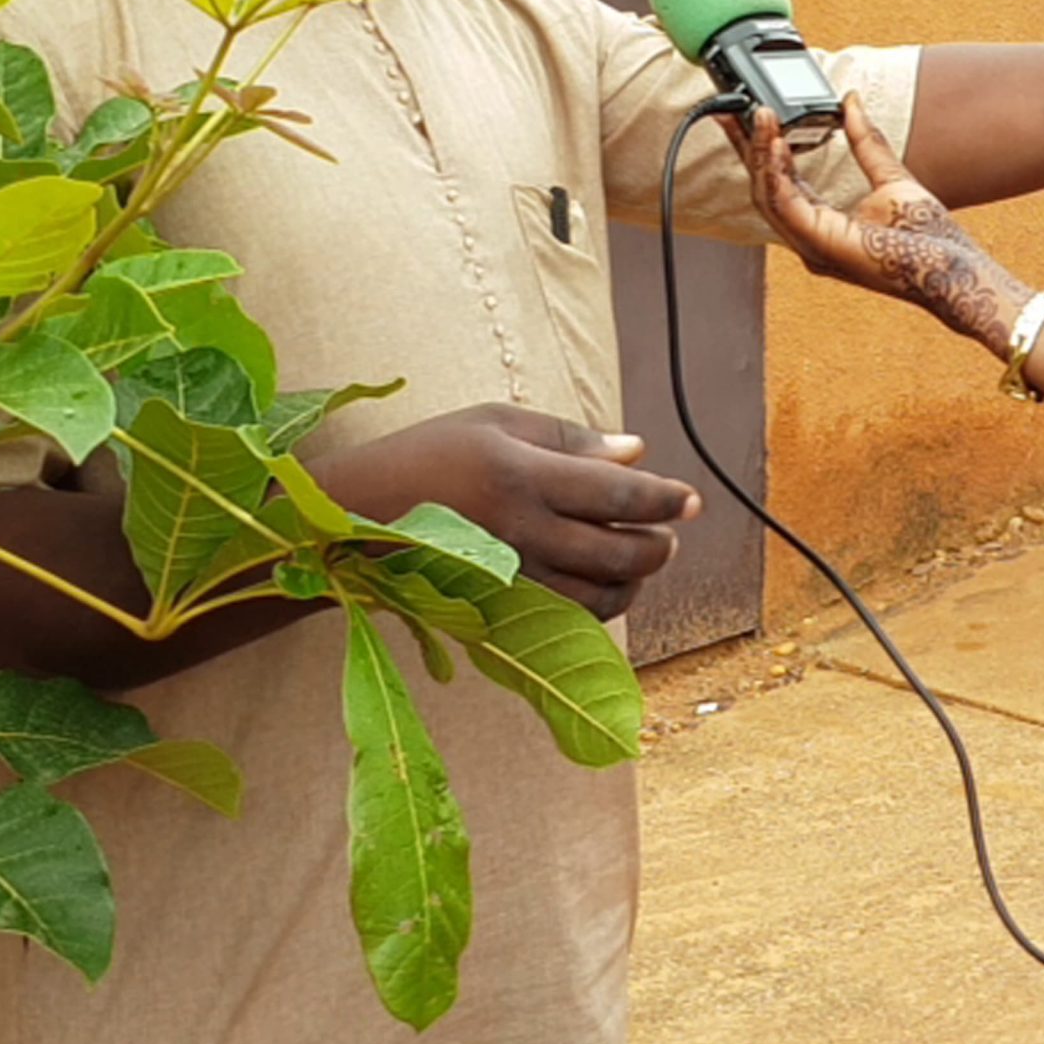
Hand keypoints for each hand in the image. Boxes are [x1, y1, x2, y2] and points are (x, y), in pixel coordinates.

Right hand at [314, 404, 696, 620]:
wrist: (352, 517)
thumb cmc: (430, 455)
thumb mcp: (496, 423)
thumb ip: (572, 438)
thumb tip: (640, 451)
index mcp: (519, 475)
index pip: (618, 493)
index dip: (664, 499)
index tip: (691, 500)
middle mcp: (517, 532)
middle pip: (620, 551)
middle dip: (658, 544)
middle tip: (668, 532)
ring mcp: (506, 579)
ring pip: (600, 594)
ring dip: (634, 579)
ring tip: (641, 556)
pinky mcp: (494, 612)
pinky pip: (566, 620)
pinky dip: (599, 606)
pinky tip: (603, 582)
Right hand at [725, 96, 1033, 356]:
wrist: (949, 266)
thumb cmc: (927, 235)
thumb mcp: (889, 174)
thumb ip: (866, 140)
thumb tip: (851, 103)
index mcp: (820, 222)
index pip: (779, 182)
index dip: (761, 148)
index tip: (753, 115)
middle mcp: (807, 237)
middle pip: (762, 187)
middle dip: (746, 148)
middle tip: (732, 112)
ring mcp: (809, 244)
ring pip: (766, 194)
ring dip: (758, 153)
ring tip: (760, 116)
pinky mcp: (818, 243)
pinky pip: (784, 204)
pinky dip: (775, 172)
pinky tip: (775, 143)